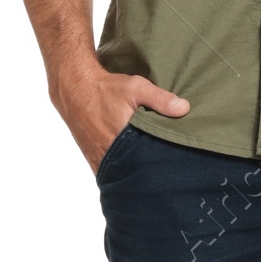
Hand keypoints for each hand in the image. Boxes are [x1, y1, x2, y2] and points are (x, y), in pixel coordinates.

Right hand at [50, 61, 188, 173]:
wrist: (76, 90)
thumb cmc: (106, 89)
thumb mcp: (136, 88)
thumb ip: (160, 99)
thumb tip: (184, 109)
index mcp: (121, 140)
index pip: (146, 163)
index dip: (160, 166)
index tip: (172, 167)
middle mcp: (108, 154)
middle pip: (135, 172)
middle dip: (149, 172)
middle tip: (164, 173)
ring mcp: (99, 159)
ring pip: (122, 174)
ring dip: (134, 173)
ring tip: (151, 173)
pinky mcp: (93, 159)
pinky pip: (110, 172)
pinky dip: (121, 172)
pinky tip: (132, 170)